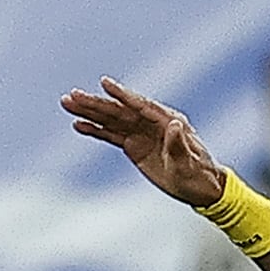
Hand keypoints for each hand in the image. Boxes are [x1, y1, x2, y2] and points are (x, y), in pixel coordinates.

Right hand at [62, 79, 225, 207]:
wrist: (201, 187)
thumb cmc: (199, 174)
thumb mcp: (189, 163)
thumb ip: (179, 145)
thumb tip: (173, 125)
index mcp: (167, 121)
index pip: (140, 105)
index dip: (122, 94)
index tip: (104, 83)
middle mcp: (152, 122)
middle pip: (119, 110)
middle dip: (95, 103)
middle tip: (72, 95)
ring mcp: (141, 132)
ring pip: (111, 119)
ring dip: (89, 112)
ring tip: (67, 103)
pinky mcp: (134, 145)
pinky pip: (111, 135)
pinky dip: (95, 130)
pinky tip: (78, 124)